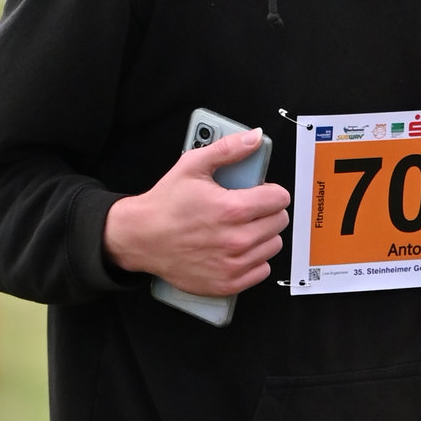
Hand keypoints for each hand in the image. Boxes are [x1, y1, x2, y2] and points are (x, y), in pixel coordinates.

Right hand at [103, 132, 289, 296]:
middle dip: (267, 211)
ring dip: (263, 235)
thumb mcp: (192, 166)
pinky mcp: (228, 283)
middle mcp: (236, 240)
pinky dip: (254, 260)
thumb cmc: (165, 205)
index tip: (261, 192)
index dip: (271, 191)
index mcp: (232, 210)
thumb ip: (227, 150)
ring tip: (241, 228)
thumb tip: (254, 138)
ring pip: (273, 246)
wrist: (140, 238)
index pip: (280, 199)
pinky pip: (262, 270)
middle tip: (248, 209)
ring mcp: (233, 264)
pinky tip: (237, 249)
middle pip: (279, 222)